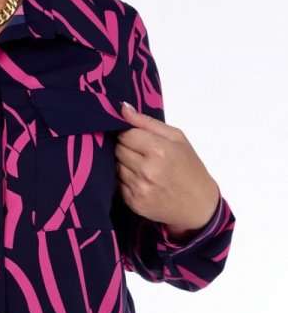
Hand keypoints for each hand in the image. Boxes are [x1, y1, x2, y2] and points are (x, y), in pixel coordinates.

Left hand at [115, 101, 219, 235]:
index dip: (129, 134)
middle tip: (140, 152)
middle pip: (118, 150)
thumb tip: (123, 108)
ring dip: (124, 164)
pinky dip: (125, 180)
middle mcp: (147, 170)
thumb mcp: (177, 138)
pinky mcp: (134, 202)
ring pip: (115, 166)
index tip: (136, 137)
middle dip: (125, 148)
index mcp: (159, 150)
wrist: (198, 205)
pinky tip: (140, 180)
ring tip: (141, 166)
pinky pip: (117, 184)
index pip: (125, 135)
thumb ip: (147, 122)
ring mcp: (139, 188)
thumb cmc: (189, 167)